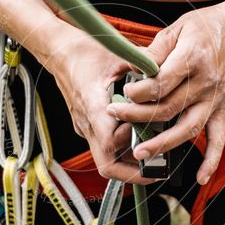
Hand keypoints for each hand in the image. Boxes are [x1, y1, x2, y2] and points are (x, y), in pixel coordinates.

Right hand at [46, 29, 156, 183]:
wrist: (57, 49)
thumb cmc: (85, 50)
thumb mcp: (117, 54)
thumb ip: (143, 65)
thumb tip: (167, 71)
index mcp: (93, 106)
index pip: (111, 142)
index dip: (133, 144)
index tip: (150, 133)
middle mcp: (87, 122)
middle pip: (107, 165)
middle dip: (133, 174)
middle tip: (160, 169)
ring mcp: (84, 126)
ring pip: (106, 159)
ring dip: (130, 162)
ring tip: (156, 155)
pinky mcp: (86, 125)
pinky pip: (104, 145)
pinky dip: (123, 148)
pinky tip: (141, 136)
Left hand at [107, 2, 224, 184]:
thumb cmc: (203, 28)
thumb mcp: (175, 29)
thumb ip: (154, 51)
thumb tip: (133, 69)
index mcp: (192, 59)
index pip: (162, 83)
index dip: (140, 92)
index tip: (124, 94)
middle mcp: (205, 83)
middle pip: (169, 108)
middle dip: (139, 115)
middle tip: (116, 115)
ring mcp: (214, 99)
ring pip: (188, 127)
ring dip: (164, 143)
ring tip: (141, 153)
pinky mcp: (220, 109)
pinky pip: (218, 138)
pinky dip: (211, 160)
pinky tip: (200, 178)